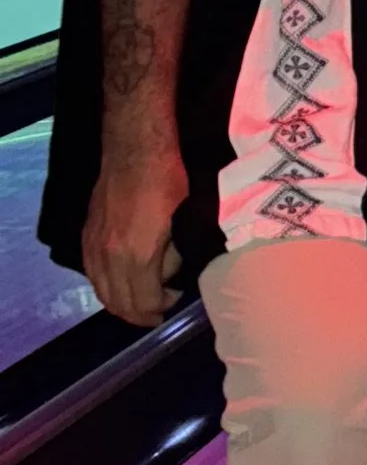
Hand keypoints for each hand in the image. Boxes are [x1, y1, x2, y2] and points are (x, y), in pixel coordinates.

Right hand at [82, 153, 185, 325]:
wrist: (135, 151)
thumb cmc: (167, 181)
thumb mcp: (183, 222)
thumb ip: (174, 256)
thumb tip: (170, 274)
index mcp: (137, 256)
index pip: (144, 302)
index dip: (161, 307)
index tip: (174, 300)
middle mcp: (109, 257)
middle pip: (119, 304)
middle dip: (141, 313)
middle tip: (158, 310)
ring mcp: (94, 247)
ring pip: (102, 292)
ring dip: (121, 303)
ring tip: (140, 301)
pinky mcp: (86, 236)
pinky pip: (92, 274)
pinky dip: (105, 286)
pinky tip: (120, 282)